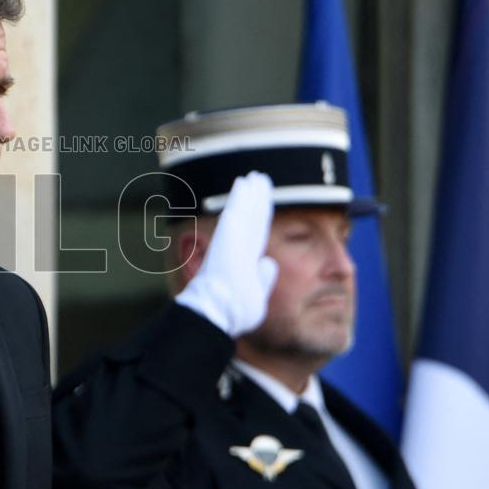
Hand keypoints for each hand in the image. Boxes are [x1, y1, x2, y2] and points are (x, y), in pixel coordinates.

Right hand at [175, 171, 278, 336]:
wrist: (218, 312)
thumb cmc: (235, 310)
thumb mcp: (257, 294)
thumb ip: (264, 278)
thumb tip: (270, 263)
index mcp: (245, 261)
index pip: (256, 234)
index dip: (260, 217)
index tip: (262, 203)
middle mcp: (238, 246)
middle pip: (253, 217)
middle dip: (257, 199)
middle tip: (260, 179)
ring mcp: (232, 239)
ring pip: (245, 210)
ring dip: (251, 192)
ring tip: (256, 176)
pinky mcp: (228, 234)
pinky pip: (235, 210)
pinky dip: (240, 196)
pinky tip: (244, 181)